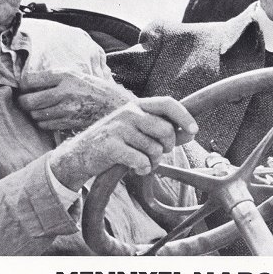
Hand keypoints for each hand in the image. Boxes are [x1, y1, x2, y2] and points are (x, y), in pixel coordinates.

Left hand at [18, 70, 132, 131]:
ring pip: (35, 115)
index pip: (30, 80)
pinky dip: (44, 123)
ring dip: (34, 113)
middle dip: (23, 102)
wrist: (115, 106)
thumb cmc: (95, 89)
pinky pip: (46, 125)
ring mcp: (66, 109)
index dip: (22, 85)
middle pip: (28, 100)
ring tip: (40, 110)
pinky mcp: (69, 123)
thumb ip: (56, 77)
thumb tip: (29, 81)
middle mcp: (64, 91)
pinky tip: (50, 118)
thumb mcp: (77, 75)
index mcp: (65, 76)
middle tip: (24, 101)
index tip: (24, 87)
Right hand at [49, 97, 198, 190]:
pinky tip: (135, 169)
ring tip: (142, 163)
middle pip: (166, 131)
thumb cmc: (112, 144)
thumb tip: (190, 132)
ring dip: (153, 163)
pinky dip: (143, 170)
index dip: (184, 116)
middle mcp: (128, 112)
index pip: (167, 103)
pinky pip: (141, 161)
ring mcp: (119, 128)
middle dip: (167, 148)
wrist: (78, 156)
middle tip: (156, 155)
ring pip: (155, 149)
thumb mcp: (135, 130)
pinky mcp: (111, 146)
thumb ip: (160, 130)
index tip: (194, 130)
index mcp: (136, 106)